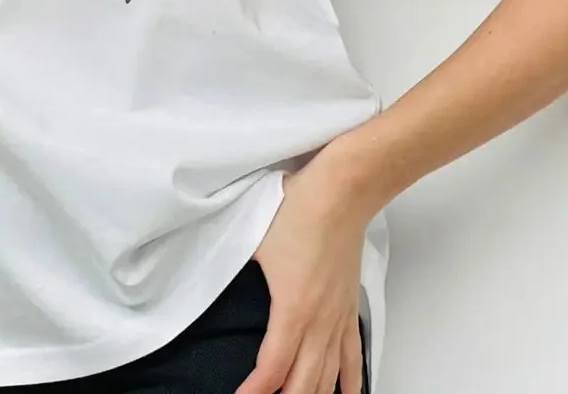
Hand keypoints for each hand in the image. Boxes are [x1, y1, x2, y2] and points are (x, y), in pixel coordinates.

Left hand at [234, 155, 374, 393]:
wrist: (340, 193)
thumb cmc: (297, 211)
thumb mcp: (252, 240)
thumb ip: (233, 264)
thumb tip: (214, 271)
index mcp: (292, 309)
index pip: (271, 369)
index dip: (254, 392)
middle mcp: (319, 322)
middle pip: (303, 384)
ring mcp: (338, 318)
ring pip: (328, 377)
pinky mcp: (350, 309)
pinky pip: (353, 358)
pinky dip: (349, 384)